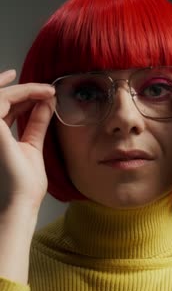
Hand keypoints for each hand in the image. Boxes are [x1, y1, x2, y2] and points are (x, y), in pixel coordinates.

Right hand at [0, 69, 55, 214]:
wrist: (20, 204)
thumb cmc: (23, 186)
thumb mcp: (31, 146)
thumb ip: (36, 124)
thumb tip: (47, 104)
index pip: (2, 109)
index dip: (19, 96)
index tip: (42, 92)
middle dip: (19, 88)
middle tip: (46, 86)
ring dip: (25, 89)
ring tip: (48, 90)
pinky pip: (3, 100)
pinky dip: (23, 93)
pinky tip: (42, 94)